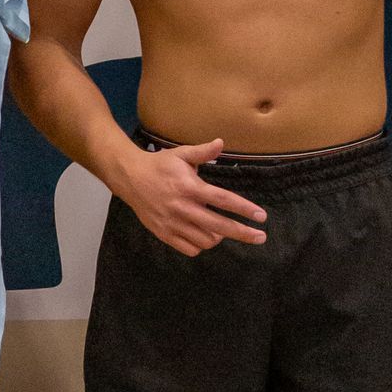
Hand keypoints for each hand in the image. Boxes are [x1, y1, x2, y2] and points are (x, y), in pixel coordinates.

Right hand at [119, 138, 266, 256]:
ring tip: (223, 231)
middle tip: (261, 237)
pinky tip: (203, 236)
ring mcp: (173, 223)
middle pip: (219, 225)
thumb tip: (221, 143)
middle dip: (243, 233)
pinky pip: (189, 248)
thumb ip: (202, 151)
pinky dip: (200, 245)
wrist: (130, 178)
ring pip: (205, 240)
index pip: (223, 200)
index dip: (244, 209)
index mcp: (190, 187)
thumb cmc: (159, 165)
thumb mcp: (181, 154)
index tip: (261, 216)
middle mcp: (183, 207)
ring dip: (219, 237)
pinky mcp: (164, 234)